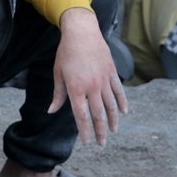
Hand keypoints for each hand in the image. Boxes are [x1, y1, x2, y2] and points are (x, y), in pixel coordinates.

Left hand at [49, 8, 127, 146]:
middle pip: (98, 114)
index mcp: (76, 88)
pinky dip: (122, 102)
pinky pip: (118, 90)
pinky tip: (124, 112)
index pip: (81, 116)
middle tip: (102, 144)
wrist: (82, 32)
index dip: (84, 131)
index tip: (86, 142)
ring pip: (111, 105)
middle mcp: (91, 86)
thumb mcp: (58, 73)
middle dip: (100, 131)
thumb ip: (58, 94)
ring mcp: (104, 79)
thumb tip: (52, 111)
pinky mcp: (112, 72)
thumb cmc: (66, 53)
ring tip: (113, 131)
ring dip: (113, 120)